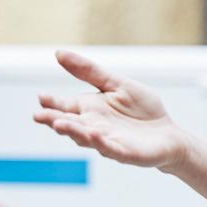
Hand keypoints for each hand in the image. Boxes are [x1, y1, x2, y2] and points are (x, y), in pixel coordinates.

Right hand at [33, 49, 189, 169]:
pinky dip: (101, 142)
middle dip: (54, 120)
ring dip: (73, 131)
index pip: (65, 106)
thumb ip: (89, 71)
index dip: (52, 103)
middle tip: (38, 116)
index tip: (41, 97)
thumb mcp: (116, 84)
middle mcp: (93, 127)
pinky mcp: (124, 153)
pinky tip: (94, 133)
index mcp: (89, 110)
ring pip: (85, 138)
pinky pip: (110, 148)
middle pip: (69, 123)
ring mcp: (107, 141)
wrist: (169, 133)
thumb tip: (58, 53)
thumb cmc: (143, 110)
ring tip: (59, 124)